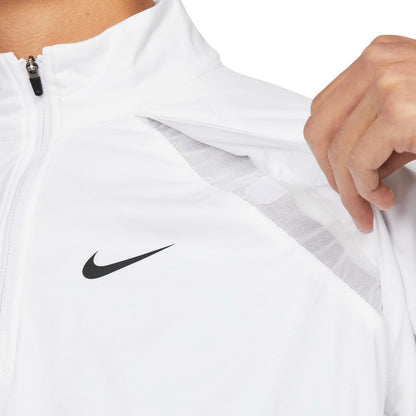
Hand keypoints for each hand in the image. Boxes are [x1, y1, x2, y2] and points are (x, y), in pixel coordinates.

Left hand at [303, 35, 415, 231]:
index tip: (339, 176)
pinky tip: (383, 198)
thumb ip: (374, 128)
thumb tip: (346, 167)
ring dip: (349, 190)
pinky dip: (365, 190)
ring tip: (367, 207)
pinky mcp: (398, 111)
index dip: (325, 150)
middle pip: (318, 129)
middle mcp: (376, 63)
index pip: (324, 110)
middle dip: (328, 172)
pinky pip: (357, 163)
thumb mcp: (410, 111)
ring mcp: (385, 83)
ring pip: (336, 151)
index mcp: (377, 59)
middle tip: (347, 198)